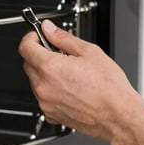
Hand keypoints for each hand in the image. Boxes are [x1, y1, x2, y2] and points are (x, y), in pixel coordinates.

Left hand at [18, 20, 143, 142]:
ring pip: (36, 81)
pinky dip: (52, 90)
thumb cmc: (109, 87)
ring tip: (70, 73)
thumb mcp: (89, 52)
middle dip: (40, 54)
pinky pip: (44, 97)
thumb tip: (49, 29)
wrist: (118, 115)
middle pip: (28, 64)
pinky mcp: (52, 115)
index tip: (39, 35)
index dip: (32, 37)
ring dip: (46, 73)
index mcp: (50, 68)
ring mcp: (46, 103)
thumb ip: (64, 38)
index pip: (25, 47)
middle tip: (60, 53)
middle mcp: (43, 87)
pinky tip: (70, 88)